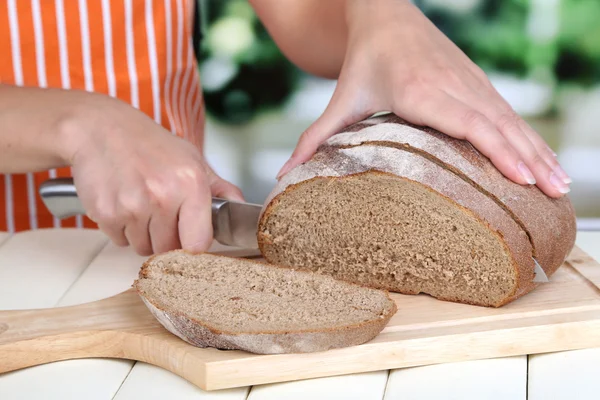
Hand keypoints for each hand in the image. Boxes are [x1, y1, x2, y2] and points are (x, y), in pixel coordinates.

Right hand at [64, 94, 242, 255]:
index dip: (193, 242)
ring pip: (143, 248)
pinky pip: (119, 241)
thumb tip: (241, 207)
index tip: (189, 234)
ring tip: (139, 203)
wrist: (99, 128)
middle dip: (165, 237)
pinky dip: (121, 229)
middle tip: (159, 210)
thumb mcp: (191, 158)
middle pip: (168, 249)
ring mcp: (133, 207)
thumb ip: (219, 188)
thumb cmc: (149, 143)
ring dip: (142, 234)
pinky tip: (122, 201)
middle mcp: (163, 197)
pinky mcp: (106, 213)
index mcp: (190, 184)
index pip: (198, 244)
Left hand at [277, 0, 570, 197]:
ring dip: (538, 151)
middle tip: (554, 195)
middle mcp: (453, 86)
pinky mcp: (476, 82)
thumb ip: (315, 137)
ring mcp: (469, 82)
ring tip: (561, 185)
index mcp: (421, 92)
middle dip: (528, 160)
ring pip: (511, 120)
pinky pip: (508, 113)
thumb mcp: (341, 99)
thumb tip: (283, 174)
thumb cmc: (362, 62)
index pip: (468, 123)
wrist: (385, 16)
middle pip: (498, 126)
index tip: (522, 177)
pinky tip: (544, 158)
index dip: (498, 149)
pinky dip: (530, 137)